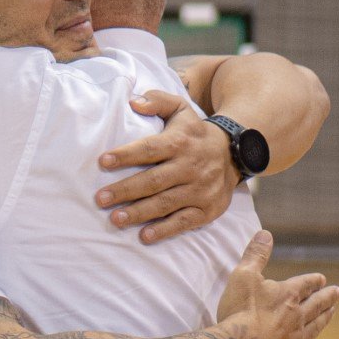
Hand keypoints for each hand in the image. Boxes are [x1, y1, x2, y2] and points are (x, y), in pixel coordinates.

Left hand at [97, 90, 241, 244]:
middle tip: (100, 199)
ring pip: (166, 203)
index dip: (126, 155)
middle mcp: (190, 166)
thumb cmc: (195, 133)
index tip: (102, 162)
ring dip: (139, 212)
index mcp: (180, 142)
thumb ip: (157, 101)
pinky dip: (165, 230)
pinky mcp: (207, 209)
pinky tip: (144, 236)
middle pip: (154, 180)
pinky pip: (184, 221)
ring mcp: (200, 189)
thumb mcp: (181, 109)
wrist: (238, 153)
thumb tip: (133, 102)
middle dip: (126, 190)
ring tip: (115, 219)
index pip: (149, 149)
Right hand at [215, 231, 338, 338]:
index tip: (321, 279)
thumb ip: (255, 255)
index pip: (306, 284)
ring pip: (316, 327)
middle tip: (338, 293)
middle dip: (328, 297)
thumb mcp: (243, 277)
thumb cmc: (239, 313)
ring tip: (331, 313)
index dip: (313, 281)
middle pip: (318, 305)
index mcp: (288, 295)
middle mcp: (298, 317)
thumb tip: (265, 233)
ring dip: (325, 319)